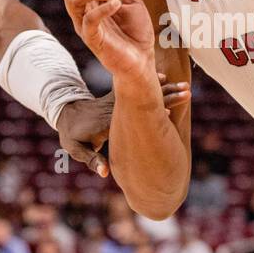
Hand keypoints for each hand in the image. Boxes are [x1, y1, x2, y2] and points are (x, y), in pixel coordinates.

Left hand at [55, 75, 191, 176]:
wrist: (67, 113)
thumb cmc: (73, 135)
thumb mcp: (76, 149)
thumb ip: (92, 160)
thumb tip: (105, 173)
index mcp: (109, 120)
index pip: (132, 115)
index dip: (150, 112)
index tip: (167, 112)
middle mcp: (116, 107)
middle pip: (143, 99)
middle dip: (166, 96)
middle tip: (186, 92)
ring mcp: (118, 100)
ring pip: (143, 91)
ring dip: (164, 88)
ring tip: (184, 87)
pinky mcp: (119, 96)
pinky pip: (137, 88)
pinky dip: (152, 84)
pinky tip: (167, 79)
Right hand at [60, 0, 157, 80]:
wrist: (143, 59)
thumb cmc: (135, 33)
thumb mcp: (130, 2)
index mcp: (89, 5)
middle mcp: (83, 15)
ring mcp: (86, 27)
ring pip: (72, 2)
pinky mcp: (93, 39)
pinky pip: (88, 20)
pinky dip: (102, 7)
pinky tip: (117, 4)